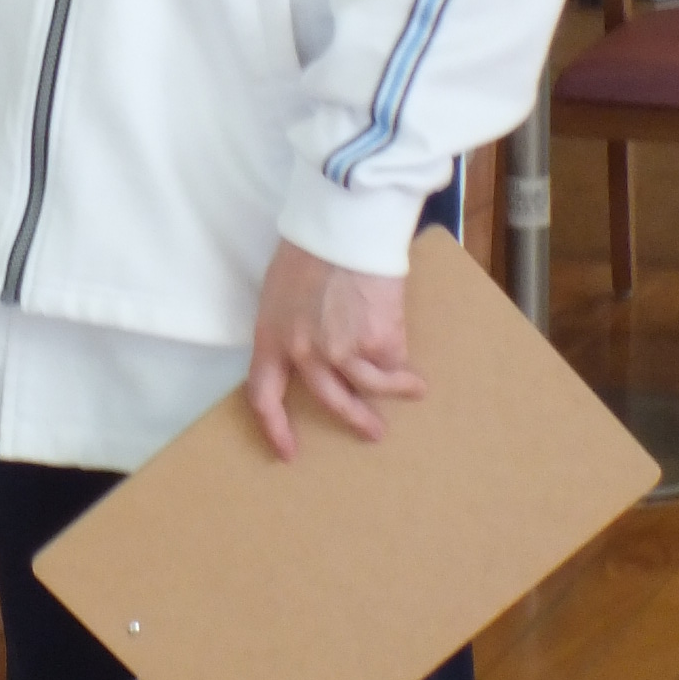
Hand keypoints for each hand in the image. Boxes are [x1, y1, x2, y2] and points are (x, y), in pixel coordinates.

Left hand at [246, 237, 425, 459]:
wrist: (345, 227)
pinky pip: (393, 358)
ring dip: (396, 392)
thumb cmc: (311, 246)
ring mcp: (342, 351)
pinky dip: (404, 359)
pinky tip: (414, 353)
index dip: (274, 429)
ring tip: (414, 390)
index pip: (263, 396)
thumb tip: (310, 342)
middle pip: (330, 401)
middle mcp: (304, 354)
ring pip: (371, 385)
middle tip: (373, 432)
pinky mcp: (377, 342)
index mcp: (272, 338)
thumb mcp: (281, 289)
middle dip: (355, 419)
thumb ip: (291, 324)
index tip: (287, 452)